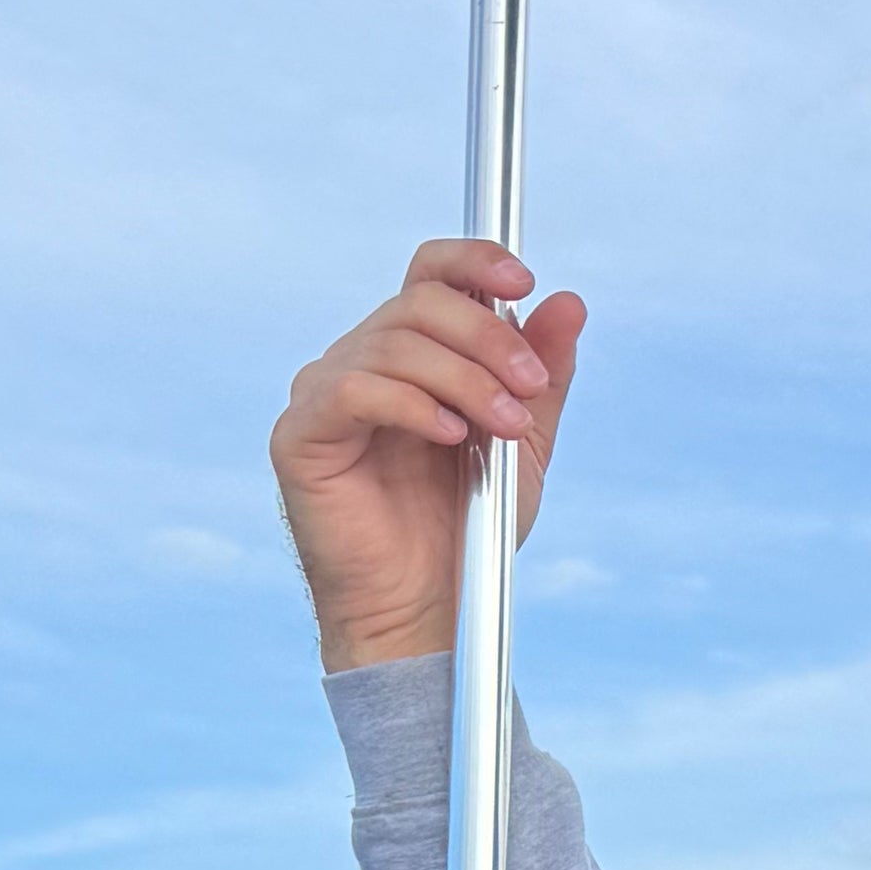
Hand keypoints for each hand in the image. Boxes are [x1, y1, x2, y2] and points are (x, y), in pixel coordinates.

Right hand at [271, 240, 587, 671]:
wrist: (429, 608)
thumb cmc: (468, 528)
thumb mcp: (524, 443)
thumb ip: (544, 376)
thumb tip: (569, 303)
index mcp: (414, 353)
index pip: (431, 275)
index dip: (474, 261)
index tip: (524, 279)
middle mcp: (362, 359)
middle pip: (420, 302)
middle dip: (488, 337)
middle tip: (529, 387)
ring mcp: (325, 392)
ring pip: (394, 344)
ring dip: (465, 379)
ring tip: (505, 428)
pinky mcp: (301, 434)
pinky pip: (353, 390)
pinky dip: (412, 406)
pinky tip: (450, 437)